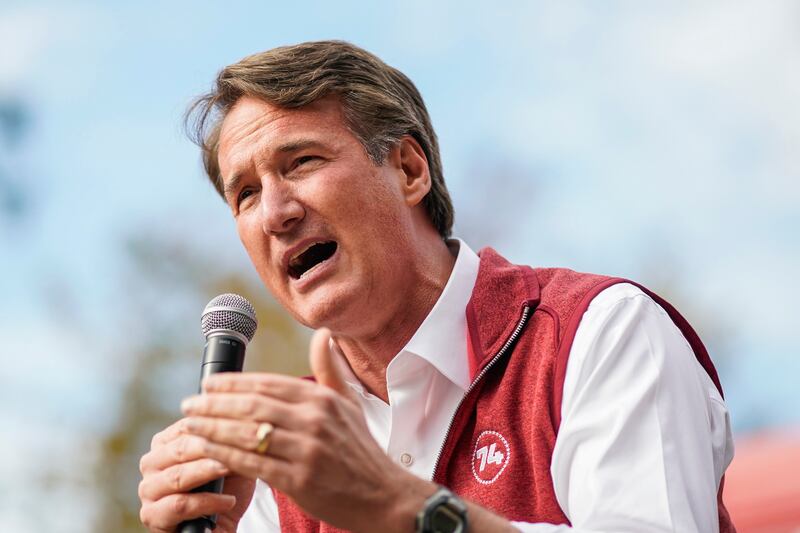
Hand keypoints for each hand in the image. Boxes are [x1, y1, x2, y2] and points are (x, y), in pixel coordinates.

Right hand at [138, 418, 255, 532]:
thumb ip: (230, 436)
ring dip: (206, 471)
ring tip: (230, 469)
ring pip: (177, 476)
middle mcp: (151, 463)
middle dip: (209, 446)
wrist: (221, 526)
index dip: (213, 424)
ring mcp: (148, 490)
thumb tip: (239, 411)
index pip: (186, 426)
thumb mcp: (233, 458)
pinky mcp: (152, 516)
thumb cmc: (226, 487)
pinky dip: (207, 502)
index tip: (238, 422)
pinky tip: (228, 501)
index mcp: (165, 443)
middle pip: (179, 449)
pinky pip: (179, 505)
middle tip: (235, 445)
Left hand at [179, 328, 434, 531]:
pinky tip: (207, 450)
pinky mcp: (300, 479)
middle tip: (189, 403)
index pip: (268, 384)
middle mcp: (314, 420)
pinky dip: (225, 455)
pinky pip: (253, 463)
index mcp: (322, 399)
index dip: (234, 382)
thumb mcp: (350, 404)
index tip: (209, 383)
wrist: (384, 496)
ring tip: (190, 424)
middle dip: (214, 403)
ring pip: (248, 433)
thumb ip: (330, 370)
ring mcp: (307, 450)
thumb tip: (323, 335)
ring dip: (213, 427)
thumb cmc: (362, 450)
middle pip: (252, 405)